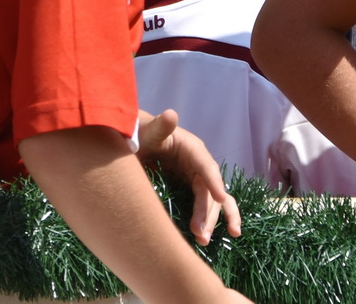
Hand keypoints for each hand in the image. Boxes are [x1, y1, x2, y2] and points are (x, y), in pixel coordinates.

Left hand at [136, 109, 241, 245]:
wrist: (135, 141)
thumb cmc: (141, 133)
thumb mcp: (148, 130)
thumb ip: (160, 126)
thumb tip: (171, 114)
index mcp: (193, 149)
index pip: (207, 167)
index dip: (214, 182)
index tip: (221, 198)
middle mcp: (200, 165)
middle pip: (209, 190)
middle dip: (208, 212)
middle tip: (200, 234)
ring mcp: (197, 178)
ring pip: (213, 201)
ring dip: (212, 220)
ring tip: (204, 241)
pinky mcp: (191, 188)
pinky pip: (206, 205)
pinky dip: (212, 219)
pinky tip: (208, 236)